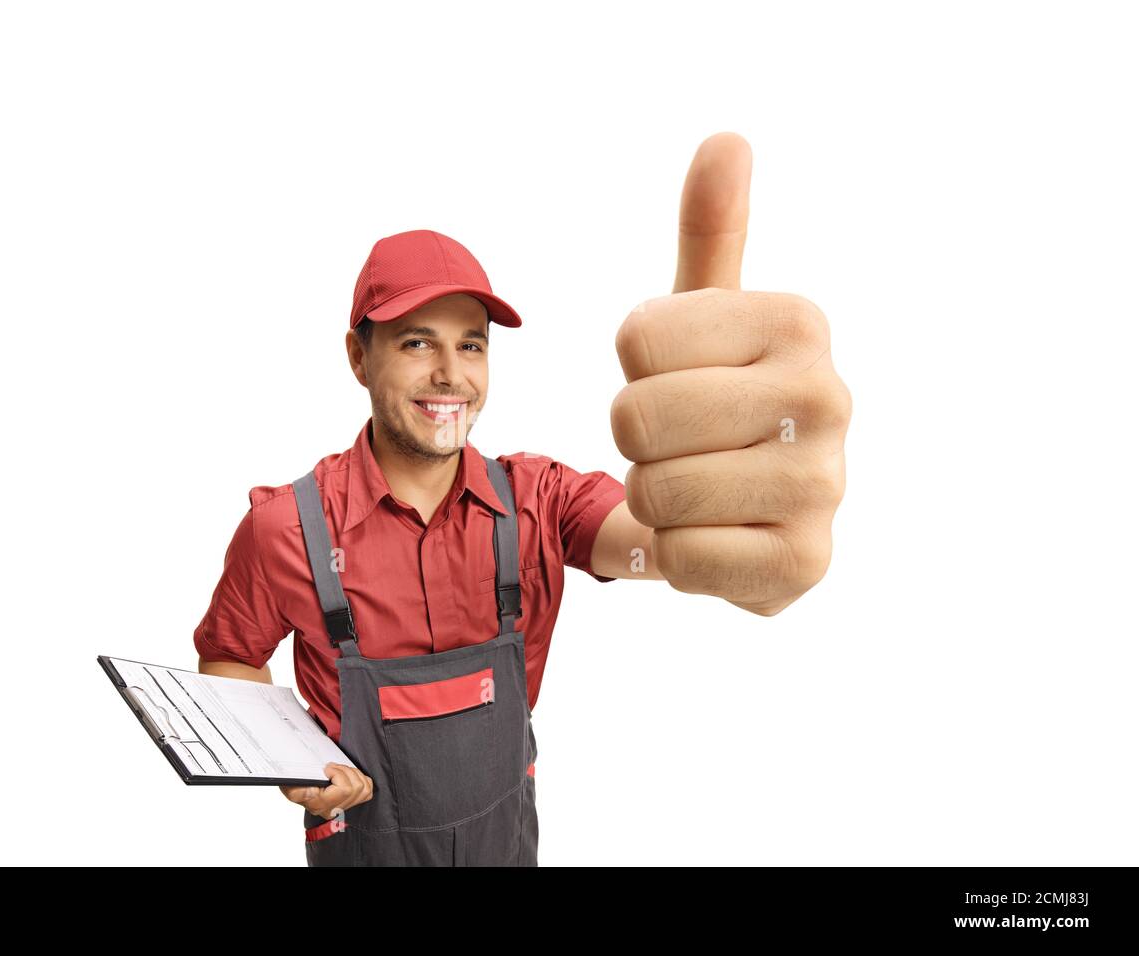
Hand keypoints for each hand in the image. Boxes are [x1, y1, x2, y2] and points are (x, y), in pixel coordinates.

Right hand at [280, 762, 373, 819]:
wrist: (297, 786)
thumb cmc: (295, 784)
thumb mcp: (290, 786)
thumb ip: (298, 792)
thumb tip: (312, 792)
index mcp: (320, 805)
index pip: (344, 789)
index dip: (338, 773)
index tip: (326, 768)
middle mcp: (332, 810)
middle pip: (356, 787)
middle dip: (345, 770)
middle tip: (333, 767)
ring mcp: (343, 808)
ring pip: (364, 789)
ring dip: (353, 774)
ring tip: (339, 771)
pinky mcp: (351, 804)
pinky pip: (367, 792)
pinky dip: (361, 780)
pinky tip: (347, 777)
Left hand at [611, 132, 851, 614]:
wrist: (752, 511)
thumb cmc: (715, 396)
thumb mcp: (705, 315)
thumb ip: (709, 233)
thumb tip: (725, 141)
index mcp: (800, 322)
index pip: (636, 339)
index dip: (634, 369)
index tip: (679, 378)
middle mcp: (829, 397)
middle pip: (636, 416)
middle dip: (636, 439)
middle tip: (680, 442)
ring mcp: (825, 486)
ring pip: (655, 490)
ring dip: (653, 499)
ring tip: (698, 488)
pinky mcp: (806, 562)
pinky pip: (679, 559)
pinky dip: (674, 556)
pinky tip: (714, 538)